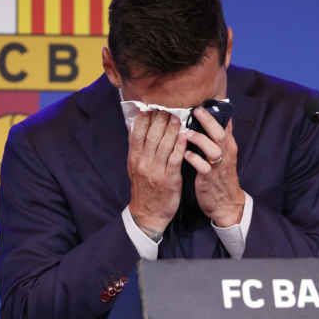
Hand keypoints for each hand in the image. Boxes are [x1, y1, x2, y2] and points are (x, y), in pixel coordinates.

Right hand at [128, 110, 186, 236]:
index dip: (145, 117)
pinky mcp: (169, 178)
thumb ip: (136, 148)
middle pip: (151, 134)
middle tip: (169, 105)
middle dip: (160, 118)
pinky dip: (180, 145)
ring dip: (171, 128)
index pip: (138, 132)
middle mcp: (143, 162)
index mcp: (134, 158)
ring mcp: (156, 170)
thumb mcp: (134, 167)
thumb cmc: (144, 188)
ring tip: (178, 115)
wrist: (147, 214)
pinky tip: (185, 135)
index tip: (152, 105)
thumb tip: (134, 126)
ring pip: (164, 143)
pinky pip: (175, 158)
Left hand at [184, 107, 244, 226]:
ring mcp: (218, 166)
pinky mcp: (210, 179)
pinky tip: (184, 154)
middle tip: (196, 110)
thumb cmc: (220, 176)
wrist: (226, 203)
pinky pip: (203, 168)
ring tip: (185, 133)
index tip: (208, 98)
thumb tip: (213, 119)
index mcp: (227, 146)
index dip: (218, 111)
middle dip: (209, 121)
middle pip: (220, 133)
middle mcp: (225, 153)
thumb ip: (217, 138)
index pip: (225, 124)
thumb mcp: (222, 154)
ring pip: (213, 149)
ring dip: (199, 140)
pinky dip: (194, 160)